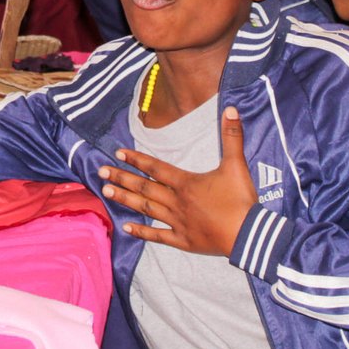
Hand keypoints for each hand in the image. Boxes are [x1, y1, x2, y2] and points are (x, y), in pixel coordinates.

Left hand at [98, 107, 257, 256]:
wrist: (248, 234)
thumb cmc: (240, 200)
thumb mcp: (237, 165)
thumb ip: (232, 136)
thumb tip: (231, 108)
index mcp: (186, 183)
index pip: (155, 168)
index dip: (136, 159)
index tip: (118, 153)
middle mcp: (176, 201)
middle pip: (144, 187)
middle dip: (122, 178)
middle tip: (100, 172)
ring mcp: (177, 222)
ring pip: (146, 208)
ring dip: (126, 199)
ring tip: (106, 193)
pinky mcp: (183, 240)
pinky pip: (158, 235)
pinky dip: (142, 232)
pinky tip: (127, 228)